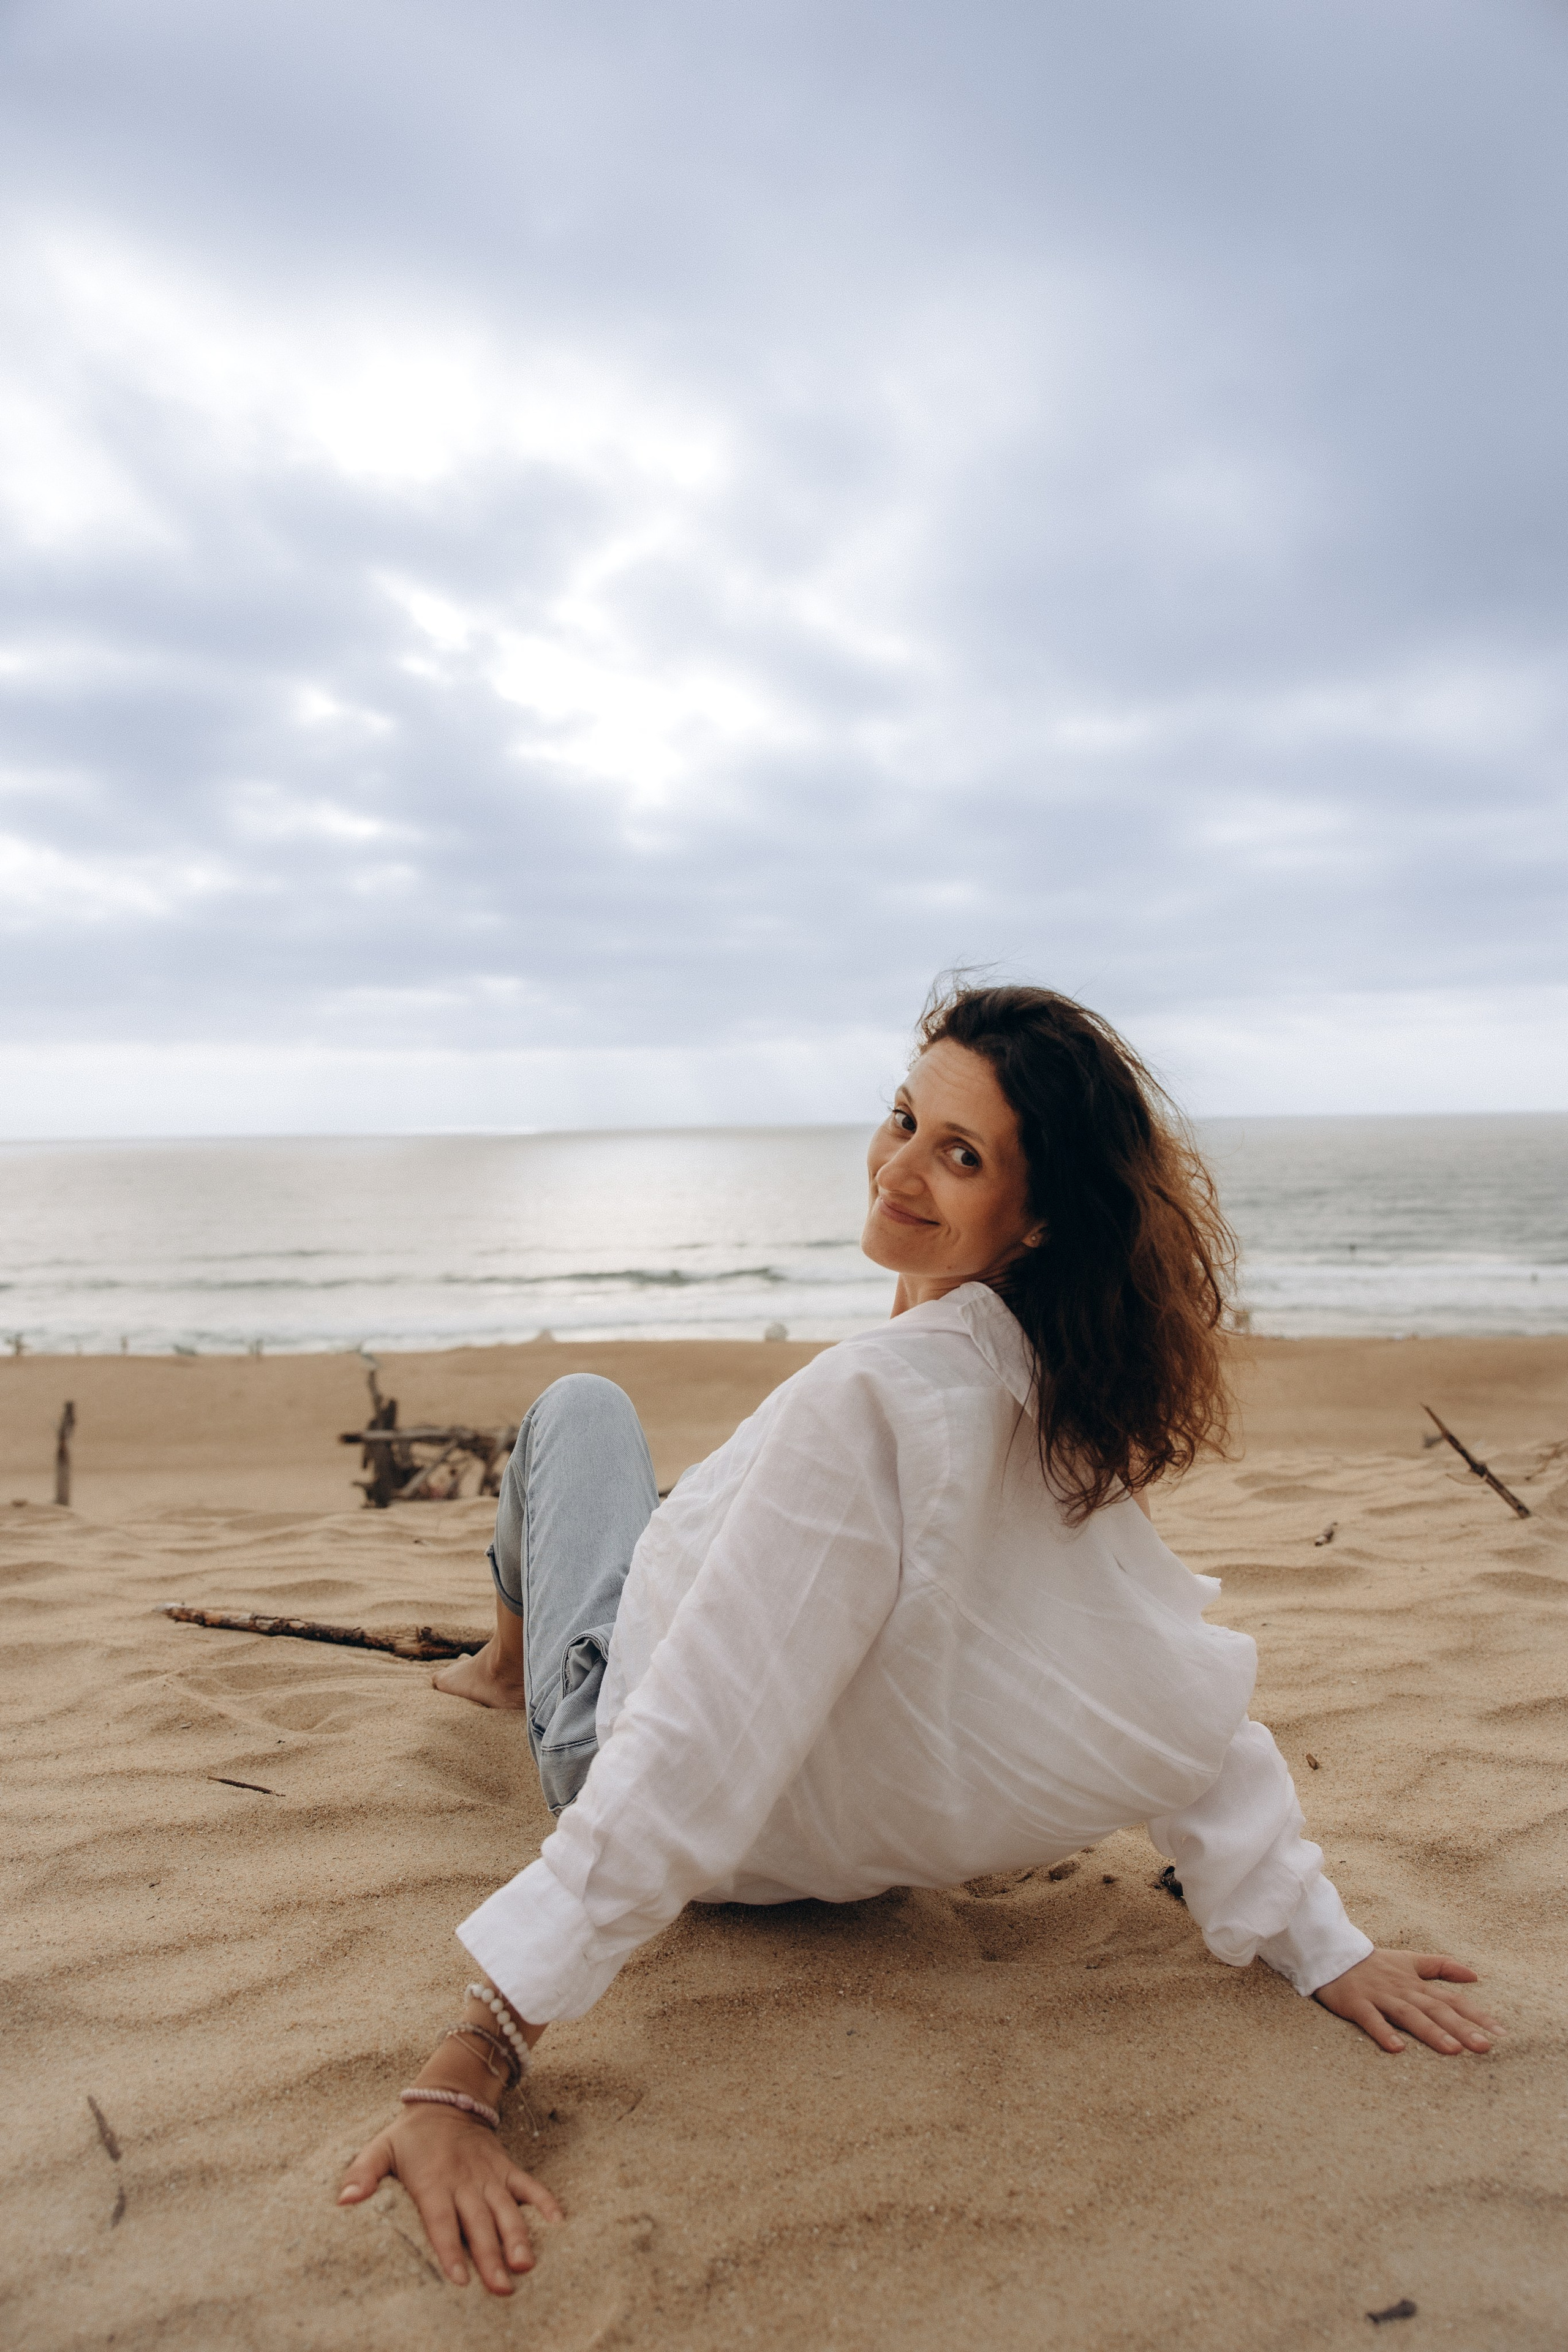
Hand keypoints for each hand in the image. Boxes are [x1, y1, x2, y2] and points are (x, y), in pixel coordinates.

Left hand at [339, 2103, 562, 2292]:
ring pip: (506, 2210)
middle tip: (502, 2288)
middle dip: (491, 2256)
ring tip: (527, 2265)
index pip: (441, 2221)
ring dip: (518, 2237)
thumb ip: (362, 2174)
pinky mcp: (506, 2169)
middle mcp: (464, 2182)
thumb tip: (343, 2201)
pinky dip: (544, 2202)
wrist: (446, 2101)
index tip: (459, 2279)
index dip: (449, 2250)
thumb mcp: (380, 2149)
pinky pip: (529, 2186)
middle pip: (478, 2224)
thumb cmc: (409, 2137)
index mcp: (433, 2182)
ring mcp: (489, 2176)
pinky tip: (558, 2223)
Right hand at [1314, 1948, 1498, 2054]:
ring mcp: (1380, 1996)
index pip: (1452, 1999)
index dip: (1477, 2015)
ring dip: (1431, 2032)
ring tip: (1452, 2049)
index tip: (1501, 2034)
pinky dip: (1383, 2032)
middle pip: (1436, 2009)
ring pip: (1409, 2015)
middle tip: (1485, 2047)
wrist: (1332, 1952)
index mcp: (1416, 1983)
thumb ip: (1440, 1966)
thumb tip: (1475, 1975)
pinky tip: (1397, 2049)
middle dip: (1461, 2028)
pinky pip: (1371, 2019)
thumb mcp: (1409, 1960)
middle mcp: (1402, 1990)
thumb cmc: (1374, 1963)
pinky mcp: (1357, 2003)